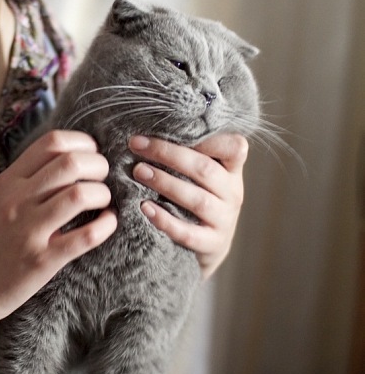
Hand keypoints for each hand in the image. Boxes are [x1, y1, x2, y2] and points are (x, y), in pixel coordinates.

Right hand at [0, 130, 117, 321]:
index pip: (52, 142)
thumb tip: (69, 159)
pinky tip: (108, 223)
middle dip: (98, 165)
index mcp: (9, 181)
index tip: (91, 154)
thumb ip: (27, 178)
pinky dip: (106, 225)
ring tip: (103, 201)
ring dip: (102, 193)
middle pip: (71, 162)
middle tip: (103, 177)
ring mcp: (30, 230)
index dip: (82, 142)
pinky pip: (85, 236)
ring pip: (80, 194)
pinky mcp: (42, 260)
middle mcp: (18, 200)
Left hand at [129, 133, 247, 278]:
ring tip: (138, 172)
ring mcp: (225, 220)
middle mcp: (233, 193)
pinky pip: (188, 233)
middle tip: (137, 147)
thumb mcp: (203, 175)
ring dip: (165, 183)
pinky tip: (144, 208)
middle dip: (169, 155)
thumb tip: (147, 131)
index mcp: (231, 170)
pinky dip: (165, 220)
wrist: (210, 245)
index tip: (172, 128)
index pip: (235, 148)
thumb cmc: (198, 195)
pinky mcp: (212, 244)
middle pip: (205, 170)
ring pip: (197, 200)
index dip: (209, 138)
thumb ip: (189, 154)